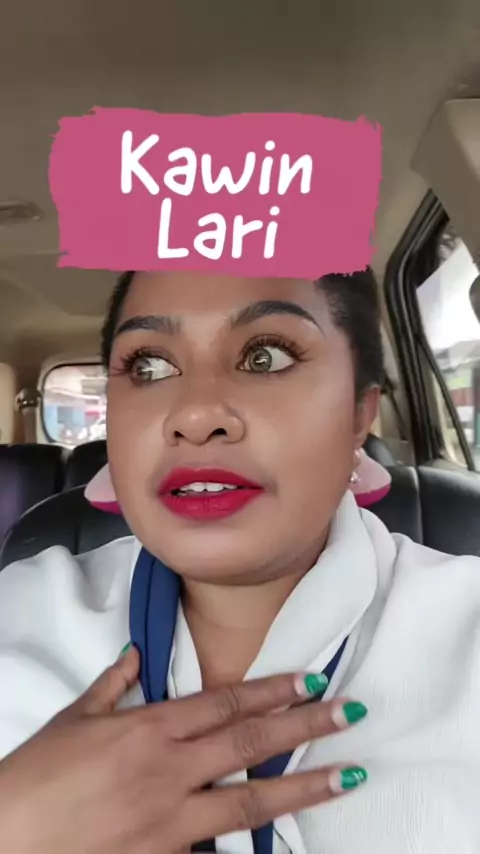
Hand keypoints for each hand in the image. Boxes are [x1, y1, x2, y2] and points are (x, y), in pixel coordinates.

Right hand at [0, 647, 366, 852]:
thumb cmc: (36, 776)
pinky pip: (220, 850)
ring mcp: (172, 818)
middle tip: (349, 711)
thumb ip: (114, 685)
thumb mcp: (74, 719)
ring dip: (304, 784)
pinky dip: (255, 845)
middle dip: (305, 724)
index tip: (310, 678)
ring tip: (349, 774)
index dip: (271, 689)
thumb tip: (138, 654)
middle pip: (249, 741)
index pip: (224, 701)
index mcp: (149, 727)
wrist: (9, 840)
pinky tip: (288, 841)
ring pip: (250, 797)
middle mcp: (169, 768)